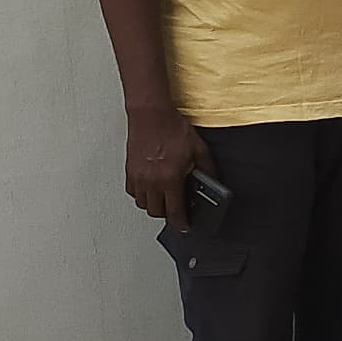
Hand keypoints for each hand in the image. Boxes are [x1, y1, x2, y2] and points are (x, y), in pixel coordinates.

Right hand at [125, 104, 212, 231]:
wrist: (151, 114)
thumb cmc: (172, 128)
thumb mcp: (198, 148)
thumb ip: (206, 168)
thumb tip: (211, 181)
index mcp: (170, 178)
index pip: (174, 211)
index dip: (180, 223)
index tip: (184, 226)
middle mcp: (152, 180)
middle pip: (156, 212)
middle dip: (167, 214)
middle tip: (176, 209)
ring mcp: (138, 176)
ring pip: (143, 204)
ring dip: (154, 204)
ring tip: (164, 198)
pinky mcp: (130, 170)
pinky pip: (133, 192)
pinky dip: (142, 194)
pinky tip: (151, 188)